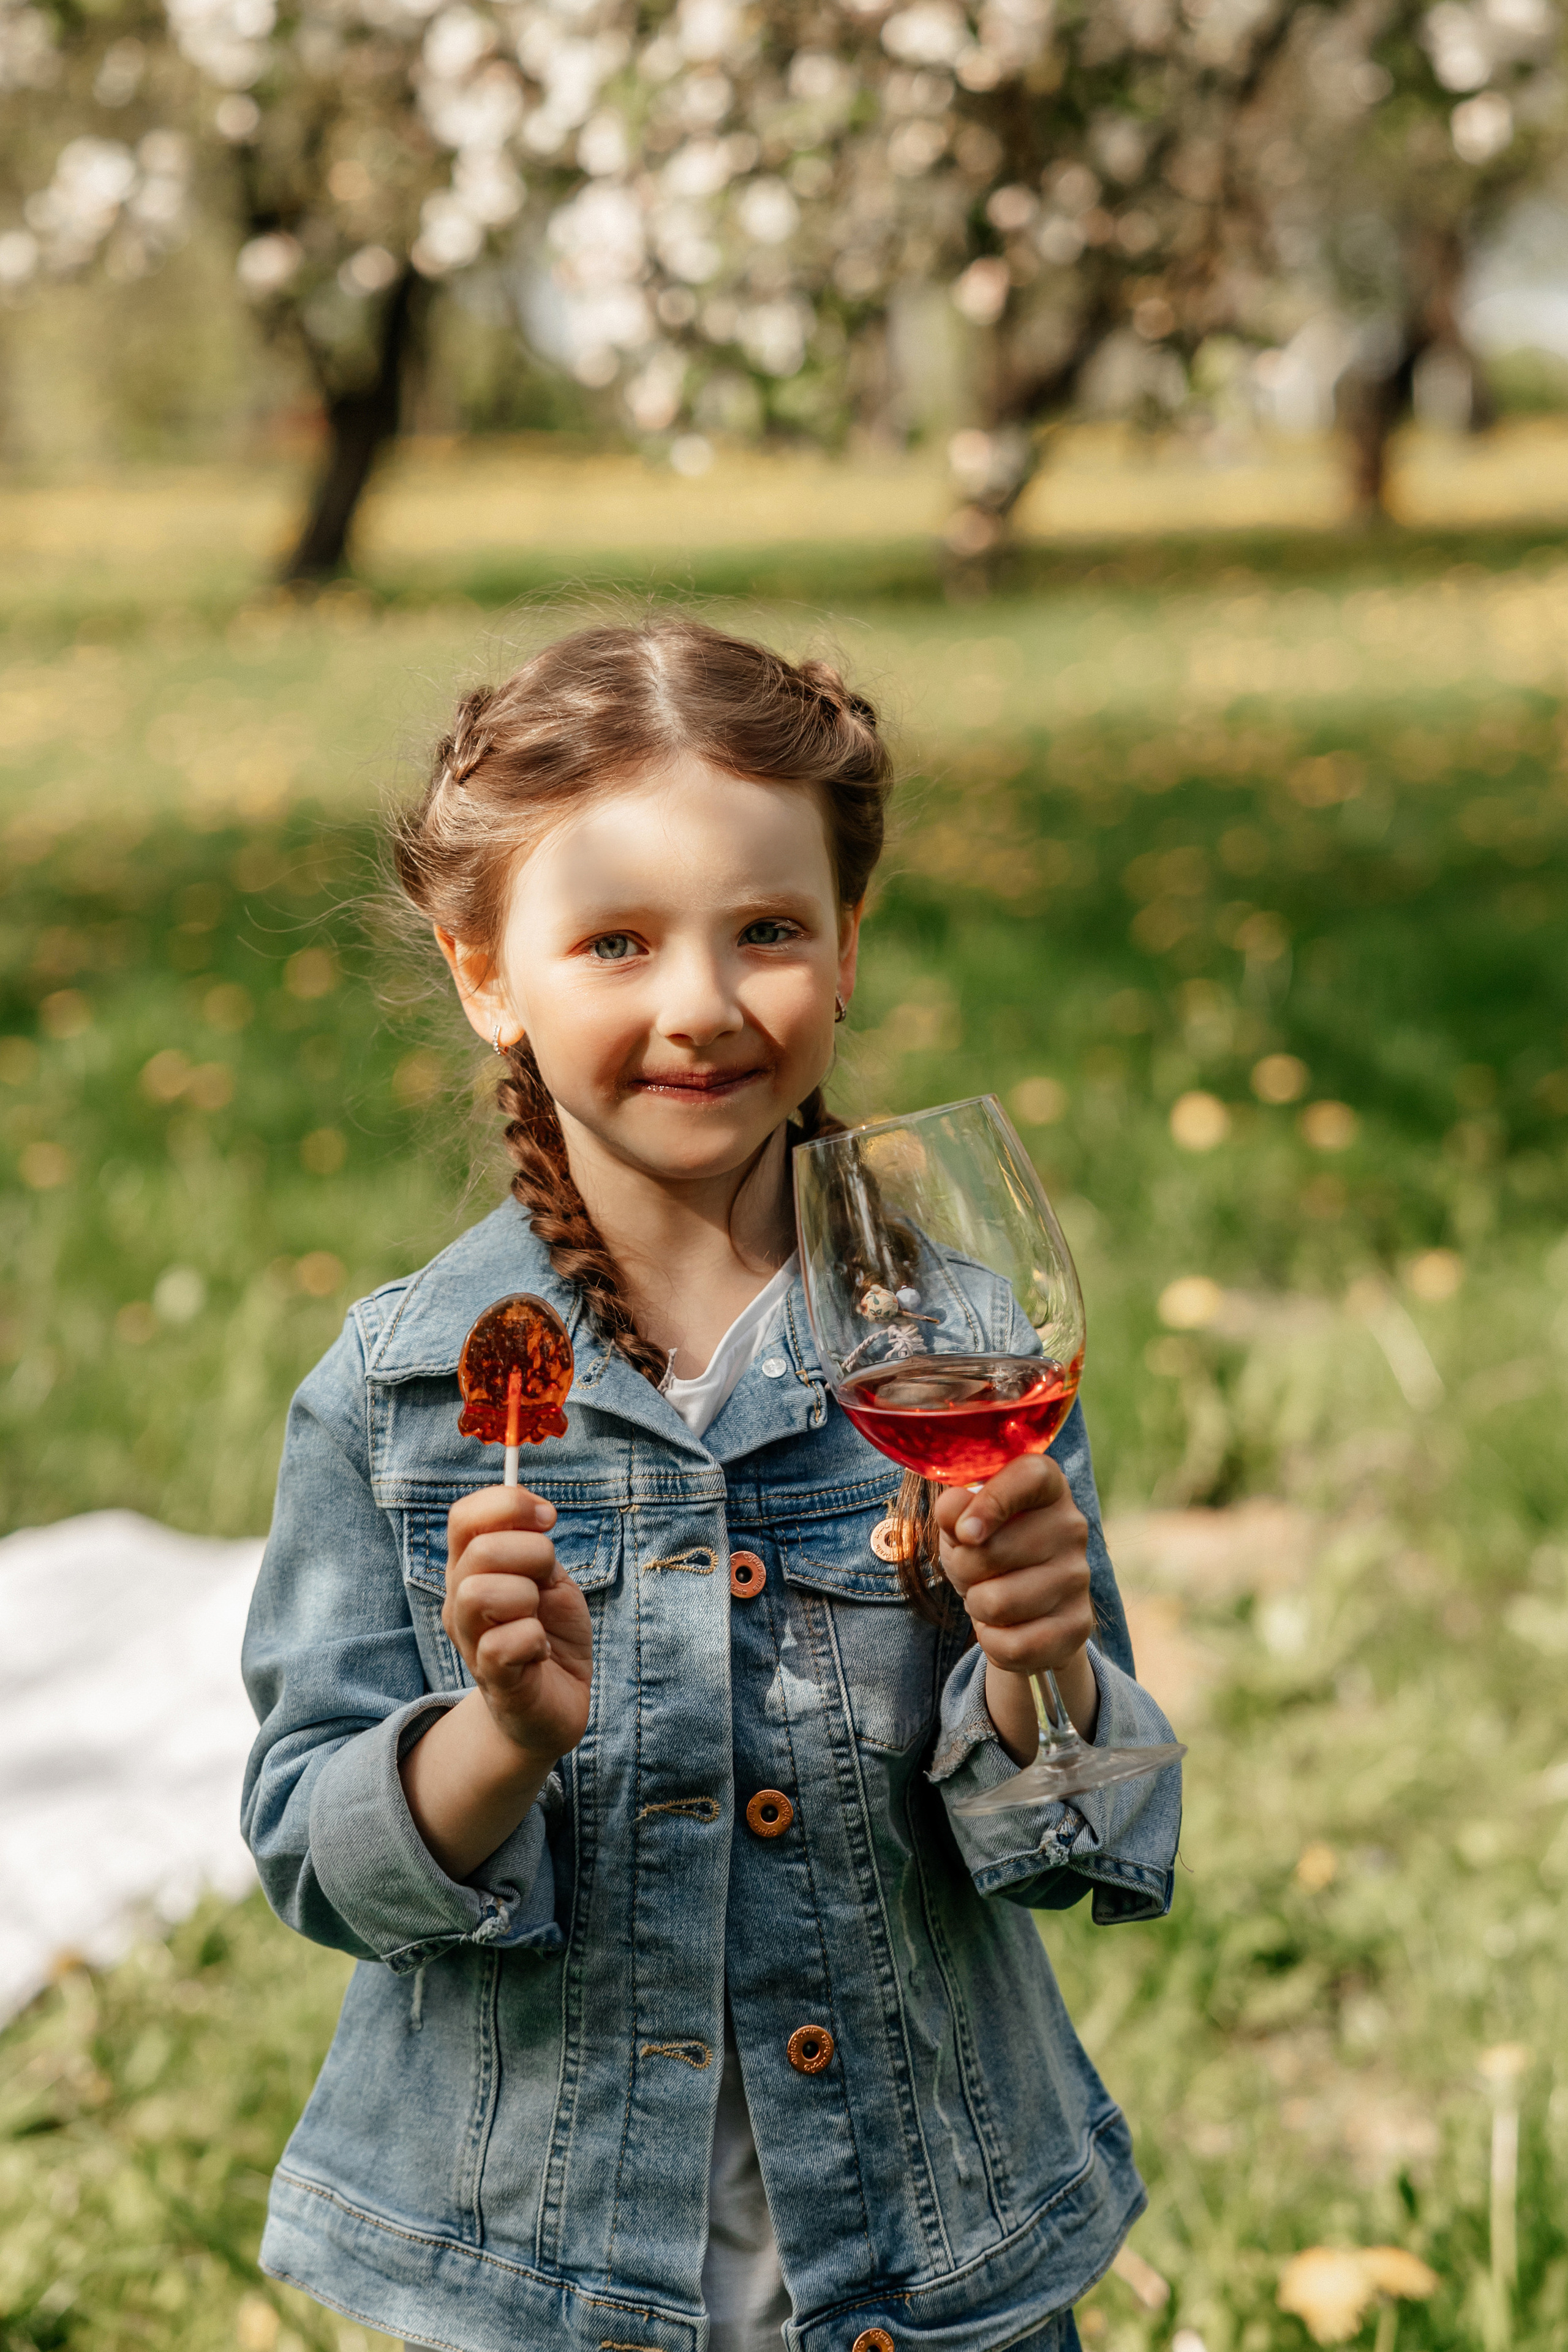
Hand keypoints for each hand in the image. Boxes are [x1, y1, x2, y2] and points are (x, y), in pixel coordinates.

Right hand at [444, 1483, 592, 1765]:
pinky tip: (541, 1652)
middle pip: (478, 1551)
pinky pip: (504, 1643)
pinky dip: (535, 1641)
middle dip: (531, 1553)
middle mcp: (459, 1601)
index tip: (548, 1517)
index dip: (508, 1503)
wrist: (555, 1704)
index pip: (463, 1516)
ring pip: (480, 1594)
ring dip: (527, 1598)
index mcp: (470, 1568)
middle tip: (547, 1580)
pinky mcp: (491, 1678)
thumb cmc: (550, 1634)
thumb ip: (534, 1547)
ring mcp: (470, 1641)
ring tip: (538, 1618)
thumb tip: (534, 1511)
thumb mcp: (549, 1580)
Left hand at [933, 1455, 1098, 1761]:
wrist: (1023, 1606)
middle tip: (972, 1568)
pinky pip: (1013, 1644)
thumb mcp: (962, 1522)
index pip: (1029, 1477)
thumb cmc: (988, 1547)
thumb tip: (954, 1508)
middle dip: (962, 1568)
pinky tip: (1005, 1627)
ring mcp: (1079, 1576)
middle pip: (991, 1551)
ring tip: (990, 1595)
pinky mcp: (1079, 1625)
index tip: (964, 1532)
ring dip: (977, 1605)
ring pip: (998, 1602)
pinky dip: (993, 1641)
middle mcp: (1072, 1526)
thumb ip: (954, 1509)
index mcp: (1047, 1485)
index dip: (992, 1502)